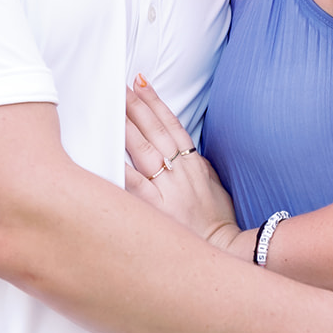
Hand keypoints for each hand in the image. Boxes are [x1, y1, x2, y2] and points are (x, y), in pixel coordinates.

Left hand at [125, 77, 242, 251]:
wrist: (225, 250)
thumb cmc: (218, 221)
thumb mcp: (213, 185)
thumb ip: (196, 165)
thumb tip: (184, 150)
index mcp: (193, 163)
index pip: (172, 125)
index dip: (156, 102)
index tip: (141, 83)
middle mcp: (179, 171)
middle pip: (154, 130)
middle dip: (136, 105)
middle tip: (118, 86)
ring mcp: (166, 188)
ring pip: (143, 148)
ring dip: (127, 124)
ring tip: (112, 105)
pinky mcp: (154, 207)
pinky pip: (132, 181)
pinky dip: (120, 162)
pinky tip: (107, 147)